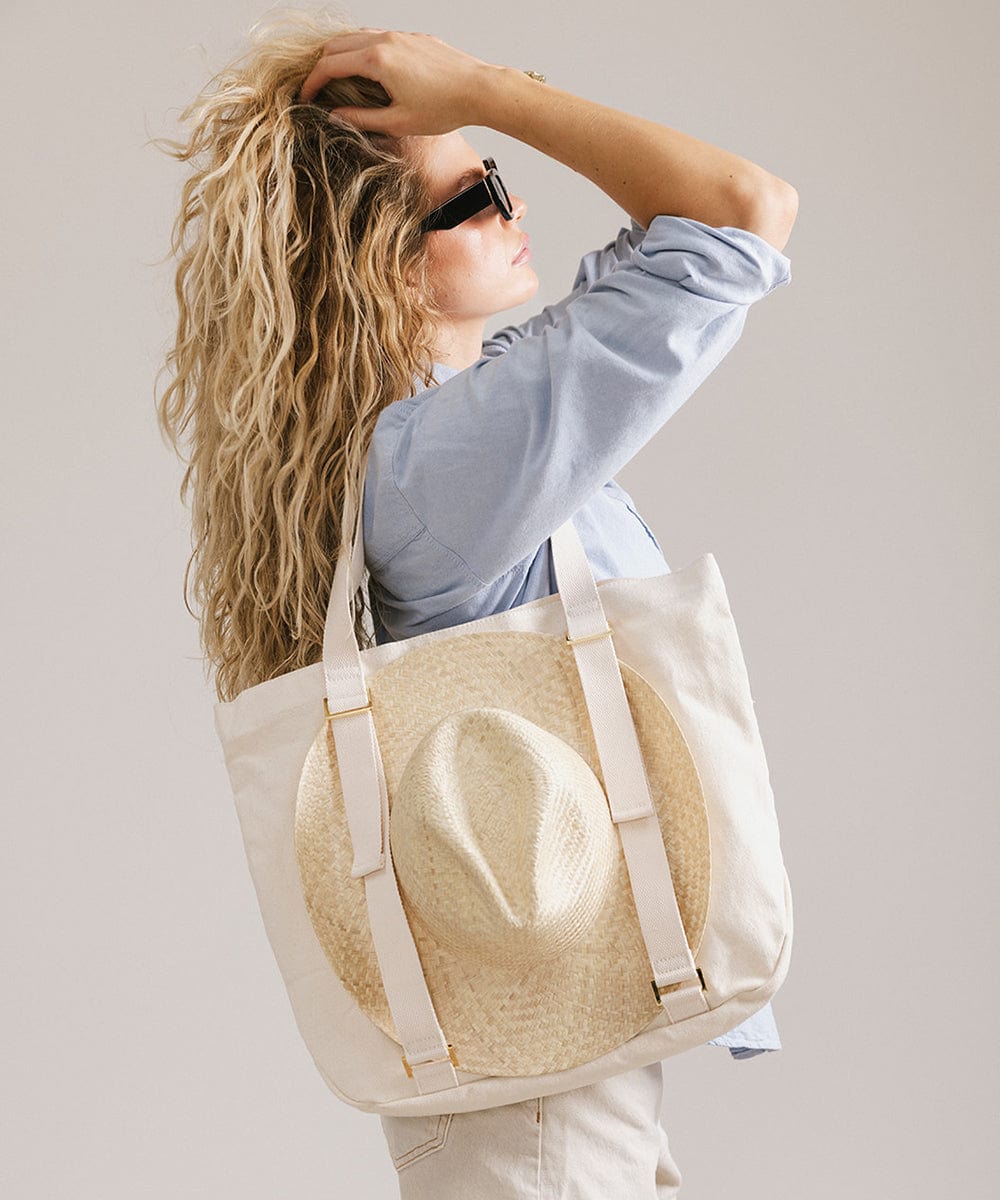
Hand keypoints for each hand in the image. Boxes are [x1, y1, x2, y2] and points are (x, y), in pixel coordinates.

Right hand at [297, 29, 493, 135]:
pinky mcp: (415, 37)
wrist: (479, 90)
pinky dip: (365, 50)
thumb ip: (361, 118)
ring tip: (341, 79)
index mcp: (376, 59)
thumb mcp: (397, 122)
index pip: (329, 65)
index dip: (312, 82)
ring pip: (358, 37)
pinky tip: (372, 71)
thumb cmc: (444, 109)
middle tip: (318, 87)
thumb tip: (335, 116)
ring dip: (343, 55)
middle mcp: (386, 39)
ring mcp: (401, 35)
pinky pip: (380, 37)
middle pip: (338, 44)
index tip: (306, 97)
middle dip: (322, 65)